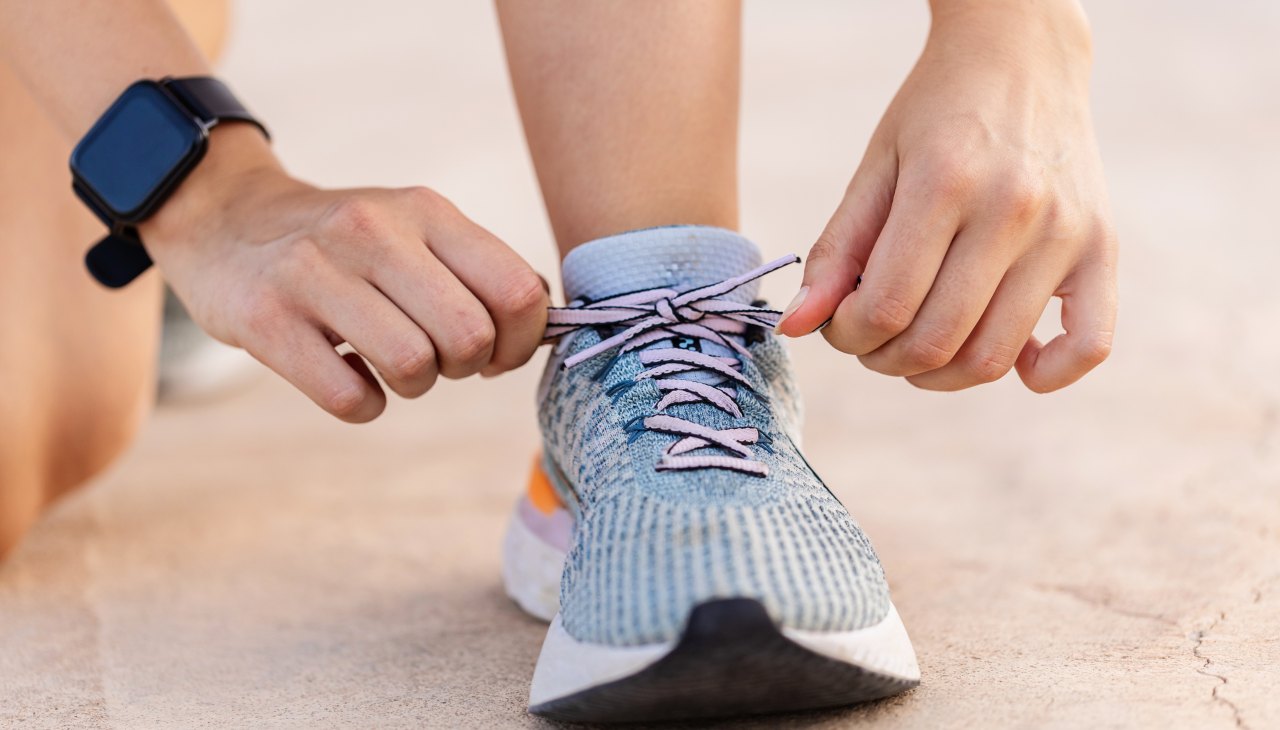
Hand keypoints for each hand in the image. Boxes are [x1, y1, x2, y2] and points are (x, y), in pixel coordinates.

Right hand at [140, 126, 548, 421]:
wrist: (224, 217)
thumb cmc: (345, 242)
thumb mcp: (414, 227)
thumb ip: (479, 270)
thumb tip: (545, 329)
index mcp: (425, 211)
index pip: (518, 290)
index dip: (521, 342)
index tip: (495, 351)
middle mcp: (372, 232)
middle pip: (469, 337)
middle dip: (465, 366)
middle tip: (437, 357)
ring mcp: (313, 273)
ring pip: (413, 367)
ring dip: (413, 385)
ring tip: (390, 363)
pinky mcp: (264, 319)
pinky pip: (350, 398)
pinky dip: (363, 402)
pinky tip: (348, 375)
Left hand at [776, 0, 1116, 392]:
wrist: (1022, 54)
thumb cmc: (935, 113)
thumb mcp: (875, 168)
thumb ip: (835, 249)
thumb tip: (796, 326)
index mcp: (945, 183)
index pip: (887, 306)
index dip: (849, 335)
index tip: (840, 322)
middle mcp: (1013, 208)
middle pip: (937, 341)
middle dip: (884, 359)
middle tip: (872, 338)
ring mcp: (1065, 231)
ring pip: (994, 356)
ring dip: (940, 375)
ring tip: (919, 346)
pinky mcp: (1102, 247)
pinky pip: (1089, 345)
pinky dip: (1044, 373)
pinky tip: (1011, 360)